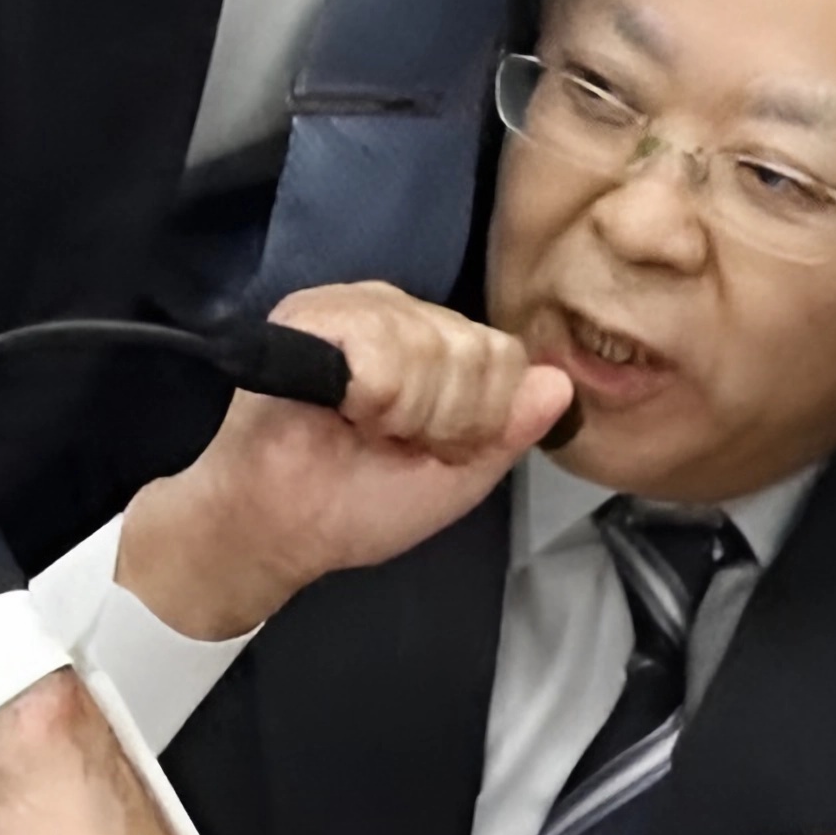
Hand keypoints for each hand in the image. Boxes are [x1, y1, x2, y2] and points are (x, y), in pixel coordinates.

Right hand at [116, 283, 568, 641]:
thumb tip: (559, 383)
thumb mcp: (457, 477)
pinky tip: (342, 411)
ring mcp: (358, 306)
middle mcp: (402, 314)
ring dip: (403, 413)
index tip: (430, 449)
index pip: (505, 356)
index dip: (475, 420)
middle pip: (476, 350)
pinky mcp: (312, 312)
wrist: (276, 528)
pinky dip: (371, 398)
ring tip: (361, 428)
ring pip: (433, 349)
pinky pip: (383, 349)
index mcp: (437, 344)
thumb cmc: (355, 503)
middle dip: (442, 419)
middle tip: (390, 441)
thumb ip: (509, 430)